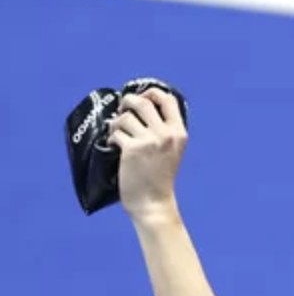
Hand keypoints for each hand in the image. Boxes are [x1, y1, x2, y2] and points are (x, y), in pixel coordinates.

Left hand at [107, 88, 186, 217]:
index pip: (168, 99)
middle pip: (143, 101)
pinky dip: (111, 138)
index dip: (152, 93)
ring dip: (116, 123)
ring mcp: (149, 141)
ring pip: (125, 116)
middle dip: (127, 102)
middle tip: (122, 111)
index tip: (142, 98)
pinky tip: (113, 146)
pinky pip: (115, 132)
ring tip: (117, 132)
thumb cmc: (160, 178)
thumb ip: (165, 131)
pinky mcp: (132, 149)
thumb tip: (143, 108)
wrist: (154, 202)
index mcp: (179, 133)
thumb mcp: (172, 151)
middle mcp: (166, 134)